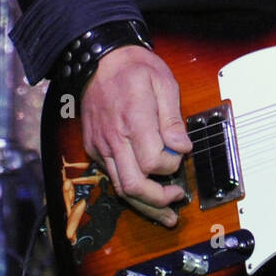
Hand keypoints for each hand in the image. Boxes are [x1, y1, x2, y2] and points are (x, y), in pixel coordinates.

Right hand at [80, 44, 192, 225]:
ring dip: (144, 205)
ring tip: (165, 215)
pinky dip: (128, 189)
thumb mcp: (163, 83)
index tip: (182, 156)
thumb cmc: (135, 69)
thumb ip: (172, 120)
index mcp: (133, 120)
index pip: (153, 161)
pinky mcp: (93, 149)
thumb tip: (182, 149)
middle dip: (158, 201)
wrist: (100, 61)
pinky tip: (145, 193)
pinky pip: (111, 177)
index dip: (172, 166)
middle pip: (133, 185)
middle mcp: (113, 139)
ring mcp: (100, 146)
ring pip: (120, 188)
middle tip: (177, 201)